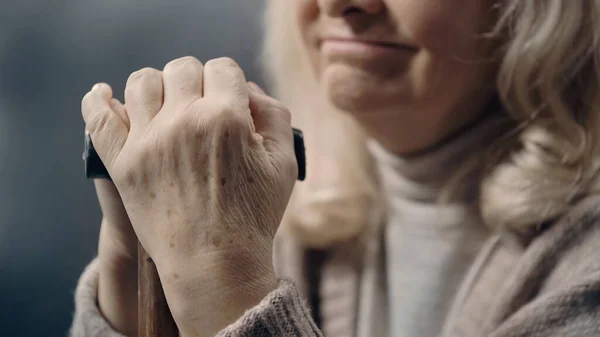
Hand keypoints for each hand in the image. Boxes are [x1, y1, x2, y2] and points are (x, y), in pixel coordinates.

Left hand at [81, 56, 297, 336]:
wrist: (215, 265)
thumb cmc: (254, 215)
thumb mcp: (285, 163)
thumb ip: (274, 115)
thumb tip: (246, 89)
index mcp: (227, 116)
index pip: (223, 68)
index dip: (229, 81)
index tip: (229, 97)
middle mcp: (184, 120)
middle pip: (183, 68)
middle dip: (197, 80)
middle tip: (202, 105)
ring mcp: (148, 140)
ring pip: (142, 82)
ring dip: (157, 85)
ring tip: (165, 104)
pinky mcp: (122, 163)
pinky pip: (98, 117)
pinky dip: (97, 100)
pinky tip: (104, 94)